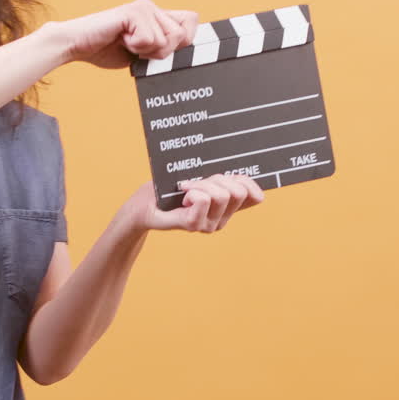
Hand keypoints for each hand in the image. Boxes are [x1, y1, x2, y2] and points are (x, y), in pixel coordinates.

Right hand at [49, 0, 198, 69]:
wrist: (77, 45)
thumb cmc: (105, 50)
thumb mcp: (141, 53)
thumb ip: (161, 49)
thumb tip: (186, 54)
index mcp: (156, 15)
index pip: (191, 21)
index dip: (186, 40)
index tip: (164, 51)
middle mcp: (153, 7)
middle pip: (182, 36)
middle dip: (162, 52)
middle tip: (138, 49)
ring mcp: (144, 7)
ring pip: (167, 40)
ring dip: (146, 51)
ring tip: (127, 43)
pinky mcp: (133, 12)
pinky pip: (149, 40)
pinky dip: (135, 48)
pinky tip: (120, 39)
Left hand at [130, 174, 265, 232]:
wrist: (143, 206)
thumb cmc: (169, 190)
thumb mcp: (200, 180)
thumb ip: (221, 179)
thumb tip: (242, 175)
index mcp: (227, 209)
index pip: (255, 197)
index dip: (247, 181)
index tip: (226, 174)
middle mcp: (221, 220)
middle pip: (238, 192)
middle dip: (218, 178)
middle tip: (197, 181)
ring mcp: (208, 225)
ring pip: (221, 195)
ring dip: (202, 184)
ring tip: (186, 188)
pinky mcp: (193, 225)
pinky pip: (204, 200)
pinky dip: (193, 190)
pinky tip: (183, 195)